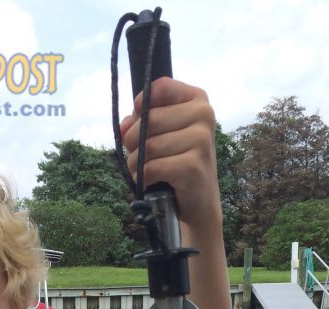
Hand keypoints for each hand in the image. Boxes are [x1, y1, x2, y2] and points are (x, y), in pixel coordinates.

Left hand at [120, 78, 219, 229]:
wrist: (199, 201)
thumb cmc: (178, 163)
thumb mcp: (161, 135)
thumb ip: (141, 122)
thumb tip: (124, 125)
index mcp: (196, 99)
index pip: (160, 87)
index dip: (141, 106)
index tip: (139, 122)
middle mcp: (204, 114)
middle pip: (150, 119)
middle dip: (133, 141)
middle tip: (137, 156)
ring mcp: (202, 140)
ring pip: (149, 145)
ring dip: (136, 163)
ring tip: (142, 172)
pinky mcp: (194, 165)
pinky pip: (154, 167)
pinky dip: (144, 178)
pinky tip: (148, 182)